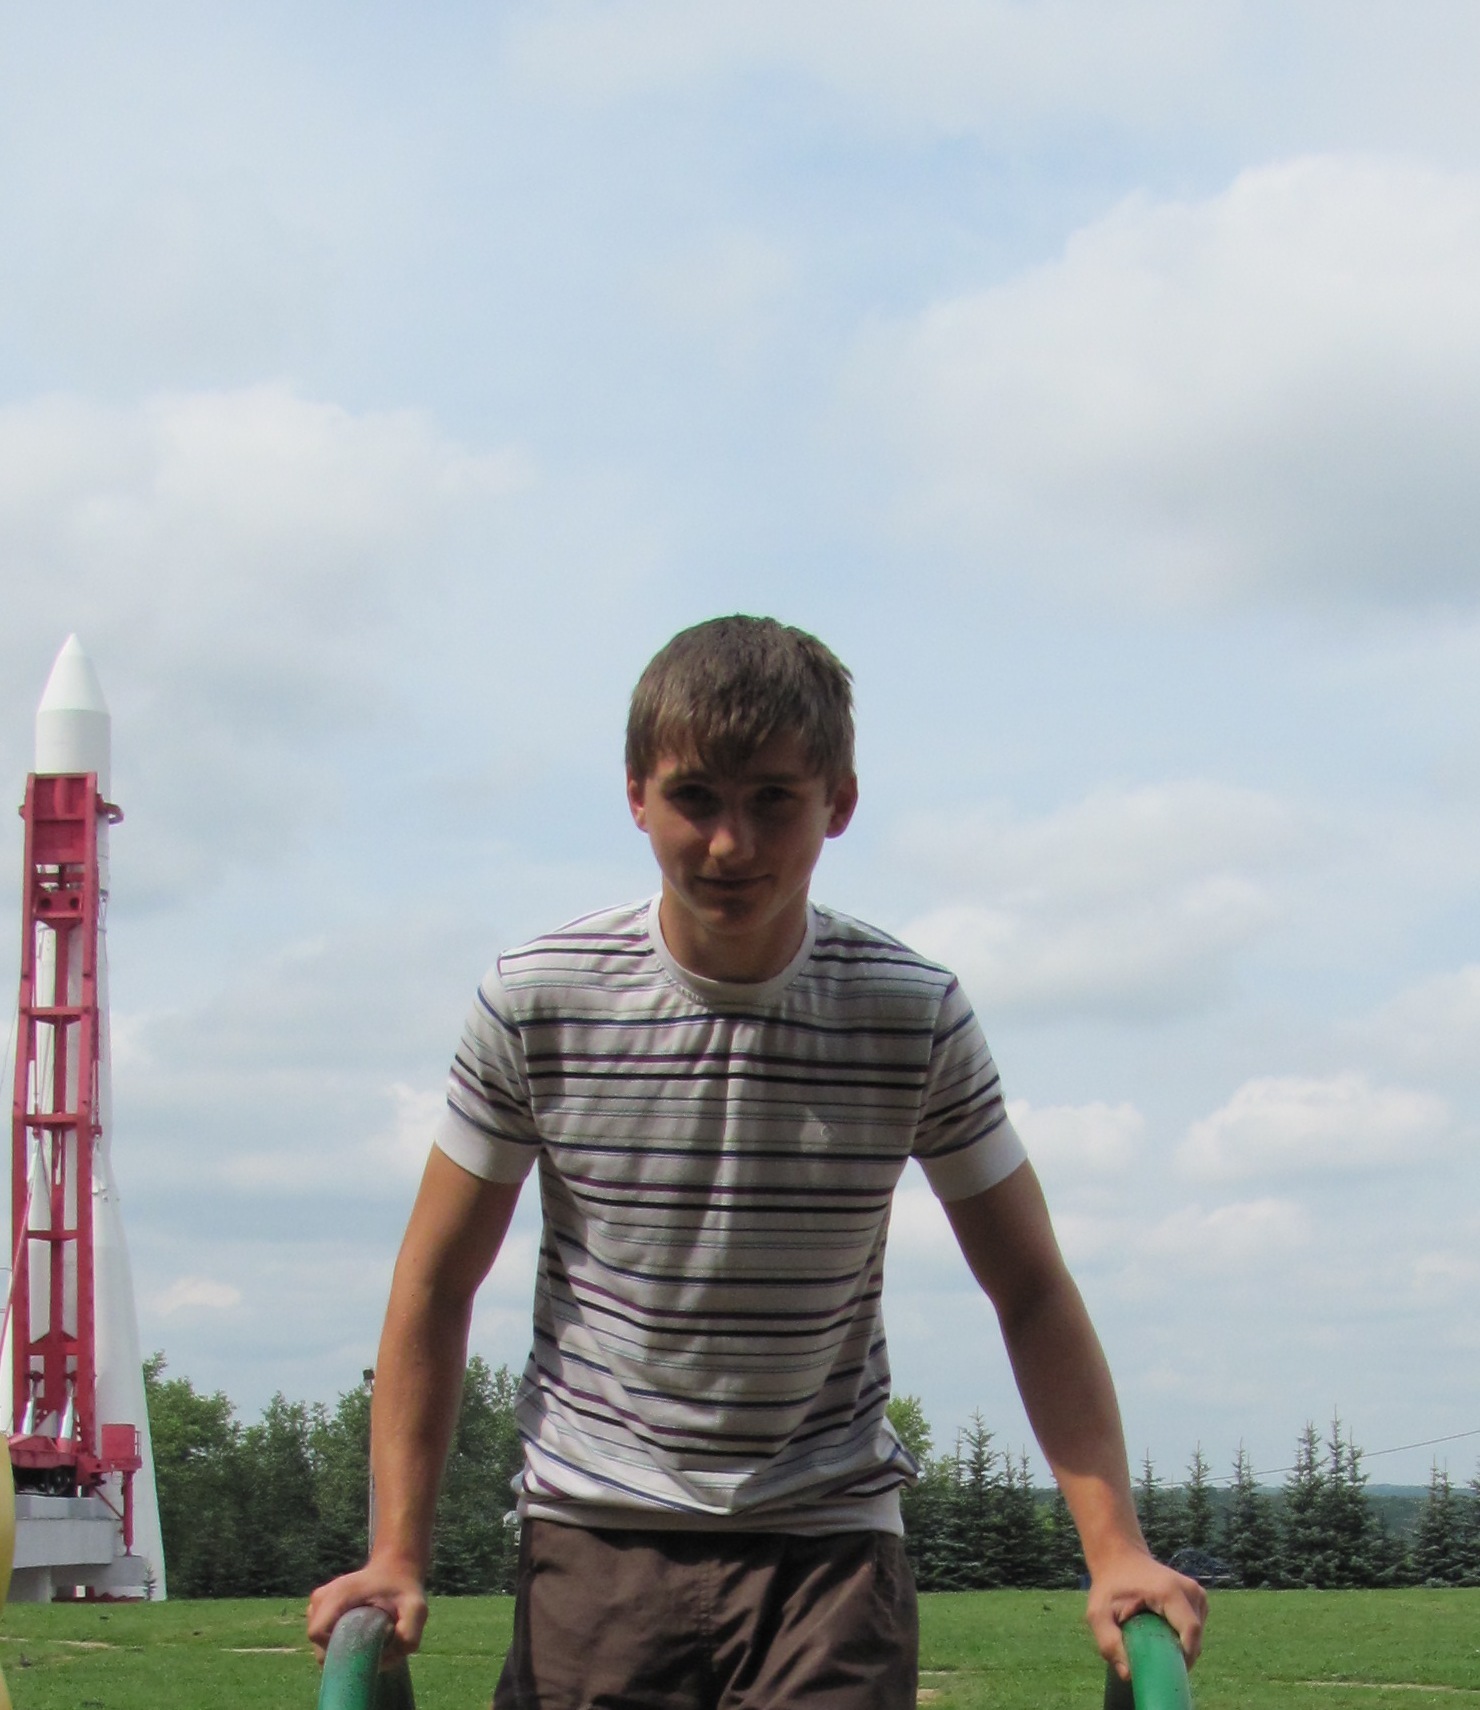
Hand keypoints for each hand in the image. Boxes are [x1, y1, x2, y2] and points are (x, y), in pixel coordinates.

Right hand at [306, 1556, 428, 1665]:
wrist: (395, 1571)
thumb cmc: (404, 1590)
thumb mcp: (416, 1609)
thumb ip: (408, 1634)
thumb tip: (387, 1658)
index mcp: (338, 1594)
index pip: (318, 1633)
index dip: (337, 1649)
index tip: (363, 1647)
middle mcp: (321, 1598)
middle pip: (318, 1644)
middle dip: (343, 1653)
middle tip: (369, 1644)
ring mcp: (316, 1604)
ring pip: (320, 1644)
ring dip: (341, 1648)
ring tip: (365, 1635)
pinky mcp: (318, 1611)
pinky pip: (323, 1638)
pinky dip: (338, 1642)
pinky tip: (357, 1632)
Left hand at [1084, 1546, 1206, 1680]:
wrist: (1119, 1558)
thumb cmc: (1109, 1586)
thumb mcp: (1099, 1614)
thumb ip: (1109, 1643)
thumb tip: (1128, 1675)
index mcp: (1170, 1591)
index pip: (1190, 1632)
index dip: (1183, 1657)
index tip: (1165, 1671)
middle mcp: (1190, 1590)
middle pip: (1195, 1637)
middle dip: (1178, 1654)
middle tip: (1153, 1659)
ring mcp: (1197, 1593)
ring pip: (1196, 1635)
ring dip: (1179, 1645)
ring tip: (1154, 1639)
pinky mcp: (1198, 1597)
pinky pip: (1195, 1628)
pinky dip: (1181, 1636)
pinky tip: (1161, 1630)